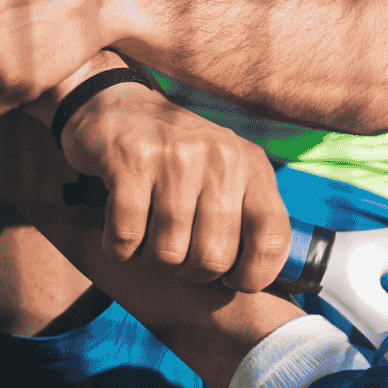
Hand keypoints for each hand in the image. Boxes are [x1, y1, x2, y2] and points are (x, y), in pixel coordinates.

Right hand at [59, 82, 291, 292]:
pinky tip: (120, 232)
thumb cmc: (177, 157)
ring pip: (169, 252)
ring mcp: (176, 157)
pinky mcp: (130, 160)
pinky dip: (118, 247)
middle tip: (177, 258)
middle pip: (214, 257)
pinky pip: (127, 236)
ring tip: (147, 240)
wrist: (115, 105)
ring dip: (152, 260)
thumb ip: (246, 214)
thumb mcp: (226, 173)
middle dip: (191, 273)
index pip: (271, 239)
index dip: (254, 274)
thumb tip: (255, 281)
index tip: (232, 280)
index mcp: (253, 166)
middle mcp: (221, 157)